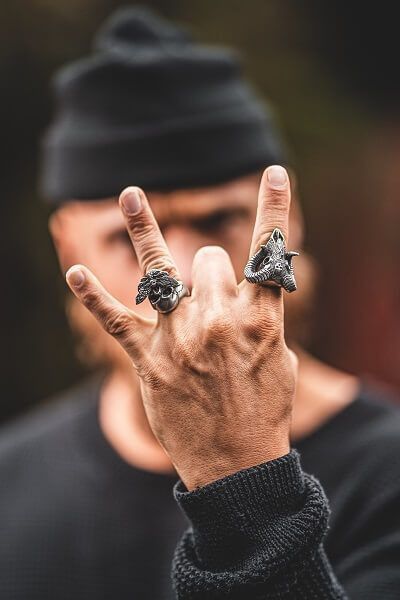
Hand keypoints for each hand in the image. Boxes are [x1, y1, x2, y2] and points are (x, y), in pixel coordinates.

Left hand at [66, 166, 296, 489]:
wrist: (236, 464)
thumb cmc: (263, 410)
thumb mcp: (279, 361)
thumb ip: (261, 323)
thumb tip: (243, 302)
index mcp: (260, 317)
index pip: (270, 252)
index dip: (275, 208)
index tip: (274, 172)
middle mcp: (218, 318)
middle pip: (211, 260)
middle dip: (213, 274)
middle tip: (214, 306)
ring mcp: (179, 336)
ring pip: (160, 269)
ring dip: (145, 229)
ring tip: (132, 195)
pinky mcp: (148, 359)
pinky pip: (116, 319)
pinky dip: (94, 296)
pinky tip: (76, 273)